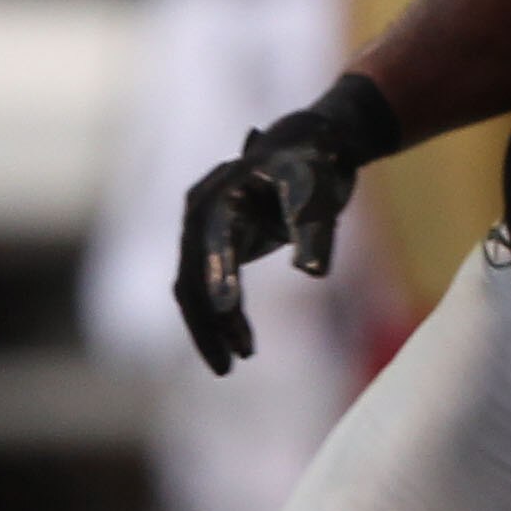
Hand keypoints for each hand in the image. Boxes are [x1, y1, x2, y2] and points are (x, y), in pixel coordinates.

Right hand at [172, 77, 395, 372]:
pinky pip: (200, 285)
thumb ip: (314, 230)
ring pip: (190, 286)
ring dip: (208, 325)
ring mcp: (200, 227)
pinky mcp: (209, 243)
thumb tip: (312, 272)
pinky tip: (239, 344)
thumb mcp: (320, 195)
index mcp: (225, 194)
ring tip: (233, 363)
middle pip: (191, 273)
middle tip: (230, 364)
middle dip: (208, 320)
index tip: (228, 313)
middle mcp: (201, 210)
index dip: (220, 277)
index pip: (216, 242)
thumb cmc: (314, 167)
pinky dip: (216, 315)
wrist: (304, 146)